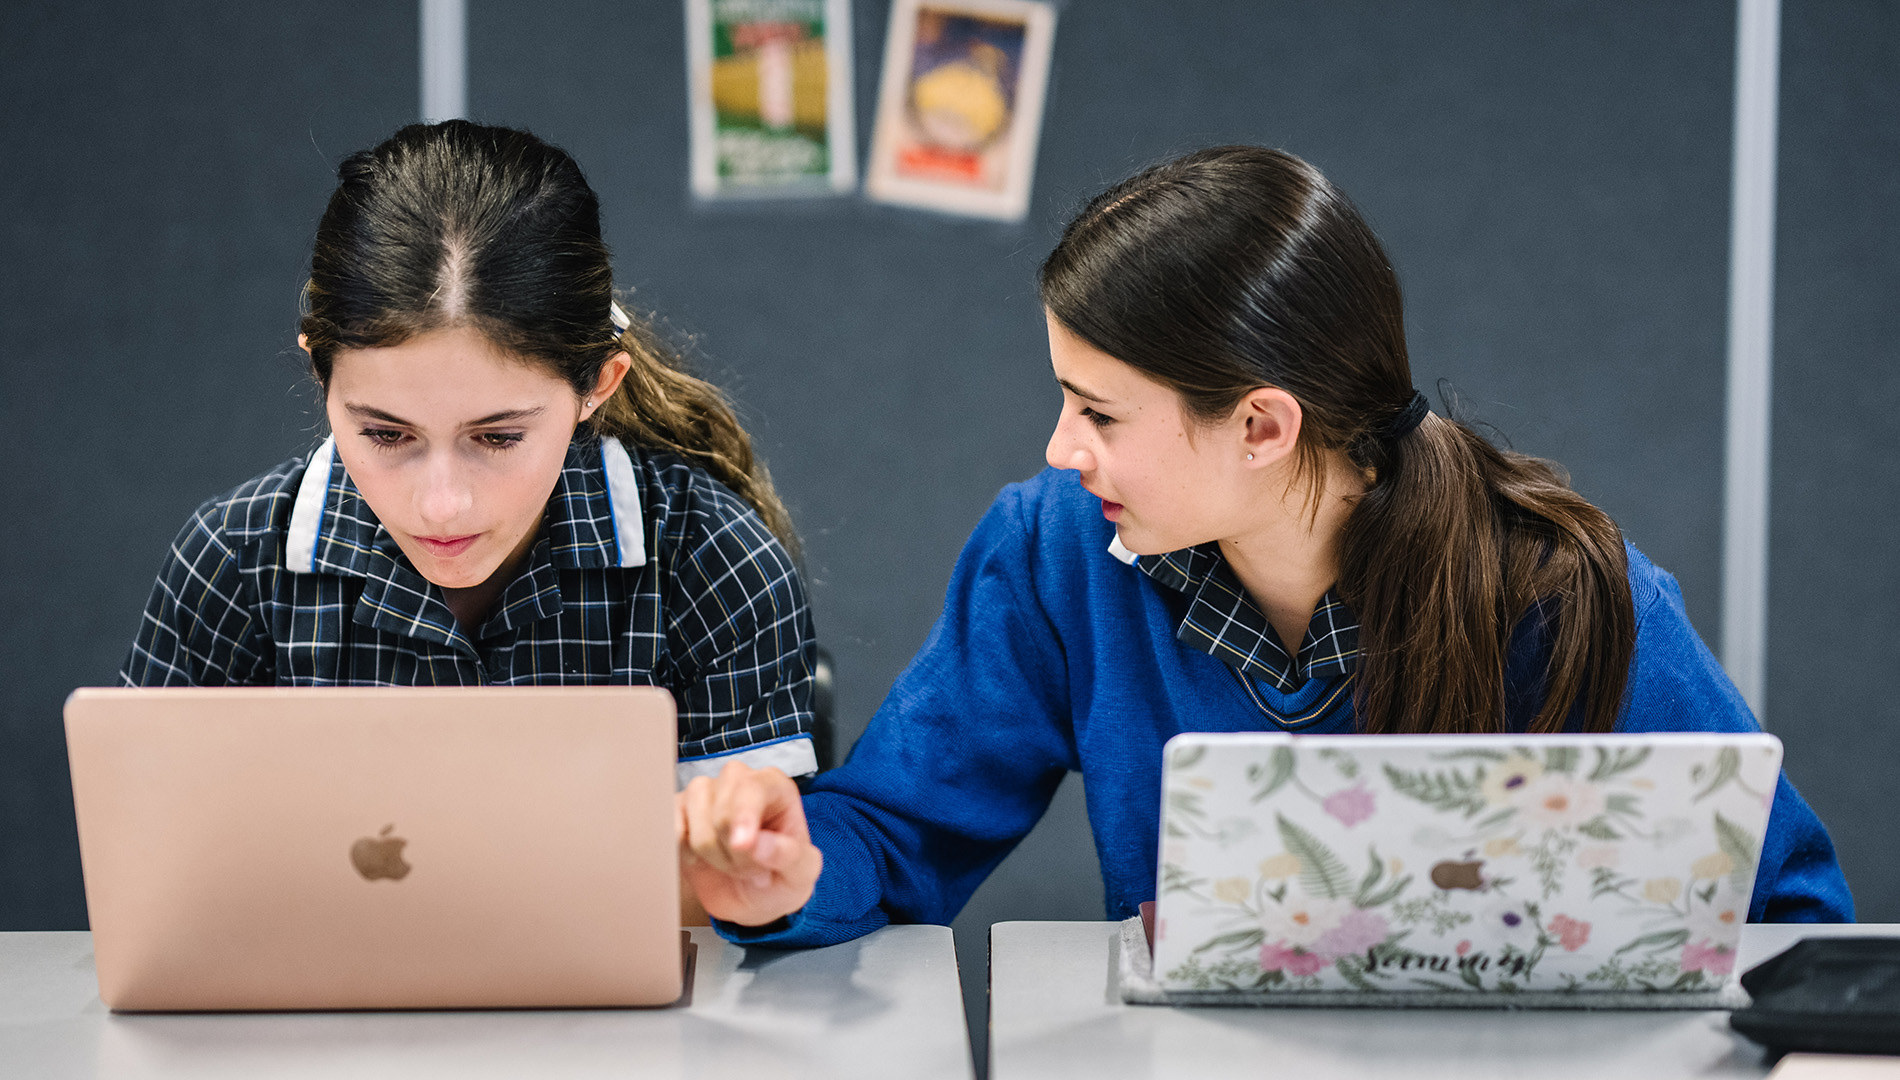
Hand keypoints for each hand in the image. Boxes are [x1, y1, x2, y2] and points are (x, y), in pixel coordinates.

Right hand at [677, 761, 821, 927]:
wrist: (752, 897)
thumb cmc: (781, 877)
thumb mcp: (801, 874)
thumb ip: (788, 856)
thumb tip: (755, 844)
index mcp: (773, 784)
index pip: (751, 790)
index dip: (743, 817)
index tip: (742, 845)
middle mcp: (738, 779)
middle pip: (721, 814)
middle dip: (734, 854)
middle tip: (751, 870)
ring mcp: (705, 791)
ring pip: (695, 825)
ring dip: (712, 857)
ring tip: (730, 864)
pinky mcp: (679, 809)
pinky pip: (670, 829)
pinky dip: (683, 852)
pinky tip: (700, 858)